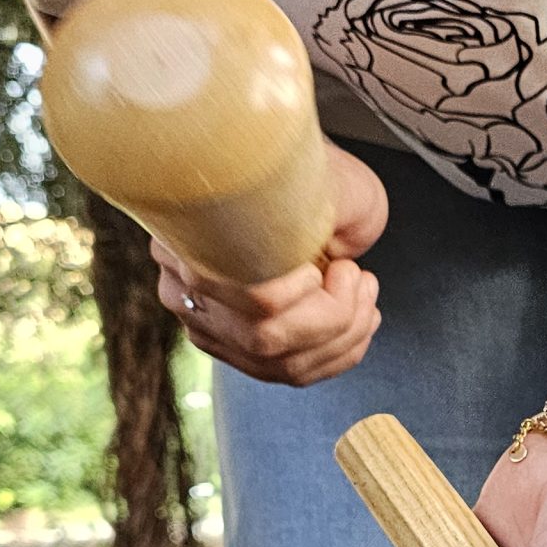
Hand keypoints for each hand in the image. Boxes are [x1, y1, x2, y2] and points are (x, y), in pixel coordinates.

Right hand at [157, 142, 387, 386]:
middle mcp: (182, 283)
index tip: (334, 265)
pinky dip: (334, 356)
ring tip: (363, 297)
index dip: (299, 293)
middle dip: (333, 318)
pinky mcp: (231, 347)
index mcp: (188, 231)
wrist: (287, 179)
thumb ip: (318, 211)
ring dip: (341, 338)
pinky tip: (357, 323)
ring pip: (278, 363)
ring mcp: (204, 322)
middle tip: (357, 279)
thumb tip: (329, 258)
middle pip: (263, 339)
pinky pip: (285, 372)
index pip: (245, 292)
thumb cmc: (302, 174)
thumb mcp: (316, 176)